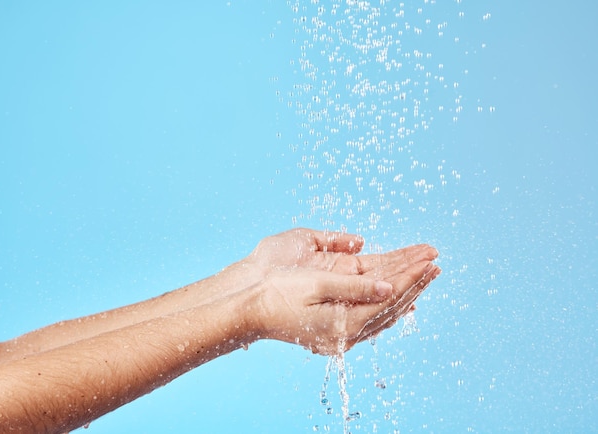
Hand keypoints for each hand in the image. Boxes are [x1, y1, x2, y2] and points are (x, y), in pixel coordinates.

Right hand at [245, 229, 440, 354]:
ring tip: (424, 265)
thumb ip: (354, 286)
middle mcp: (348, 326)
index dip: (411, 278)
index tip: (430, 261)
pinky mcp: (333, 312)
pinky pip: (368, 302)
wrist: (245, 303)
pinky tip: (398, 285)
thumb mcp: (316, 286)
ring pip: (382, 301)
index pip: (389, 297)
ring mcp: (341, 320)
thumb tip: (389, 286)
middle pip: (391, 300)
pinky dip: (385, 291)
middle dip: (414, 278)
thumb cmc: (276, 294)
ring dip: (404, 282)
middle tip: (435, 260)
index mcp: (346, 322)